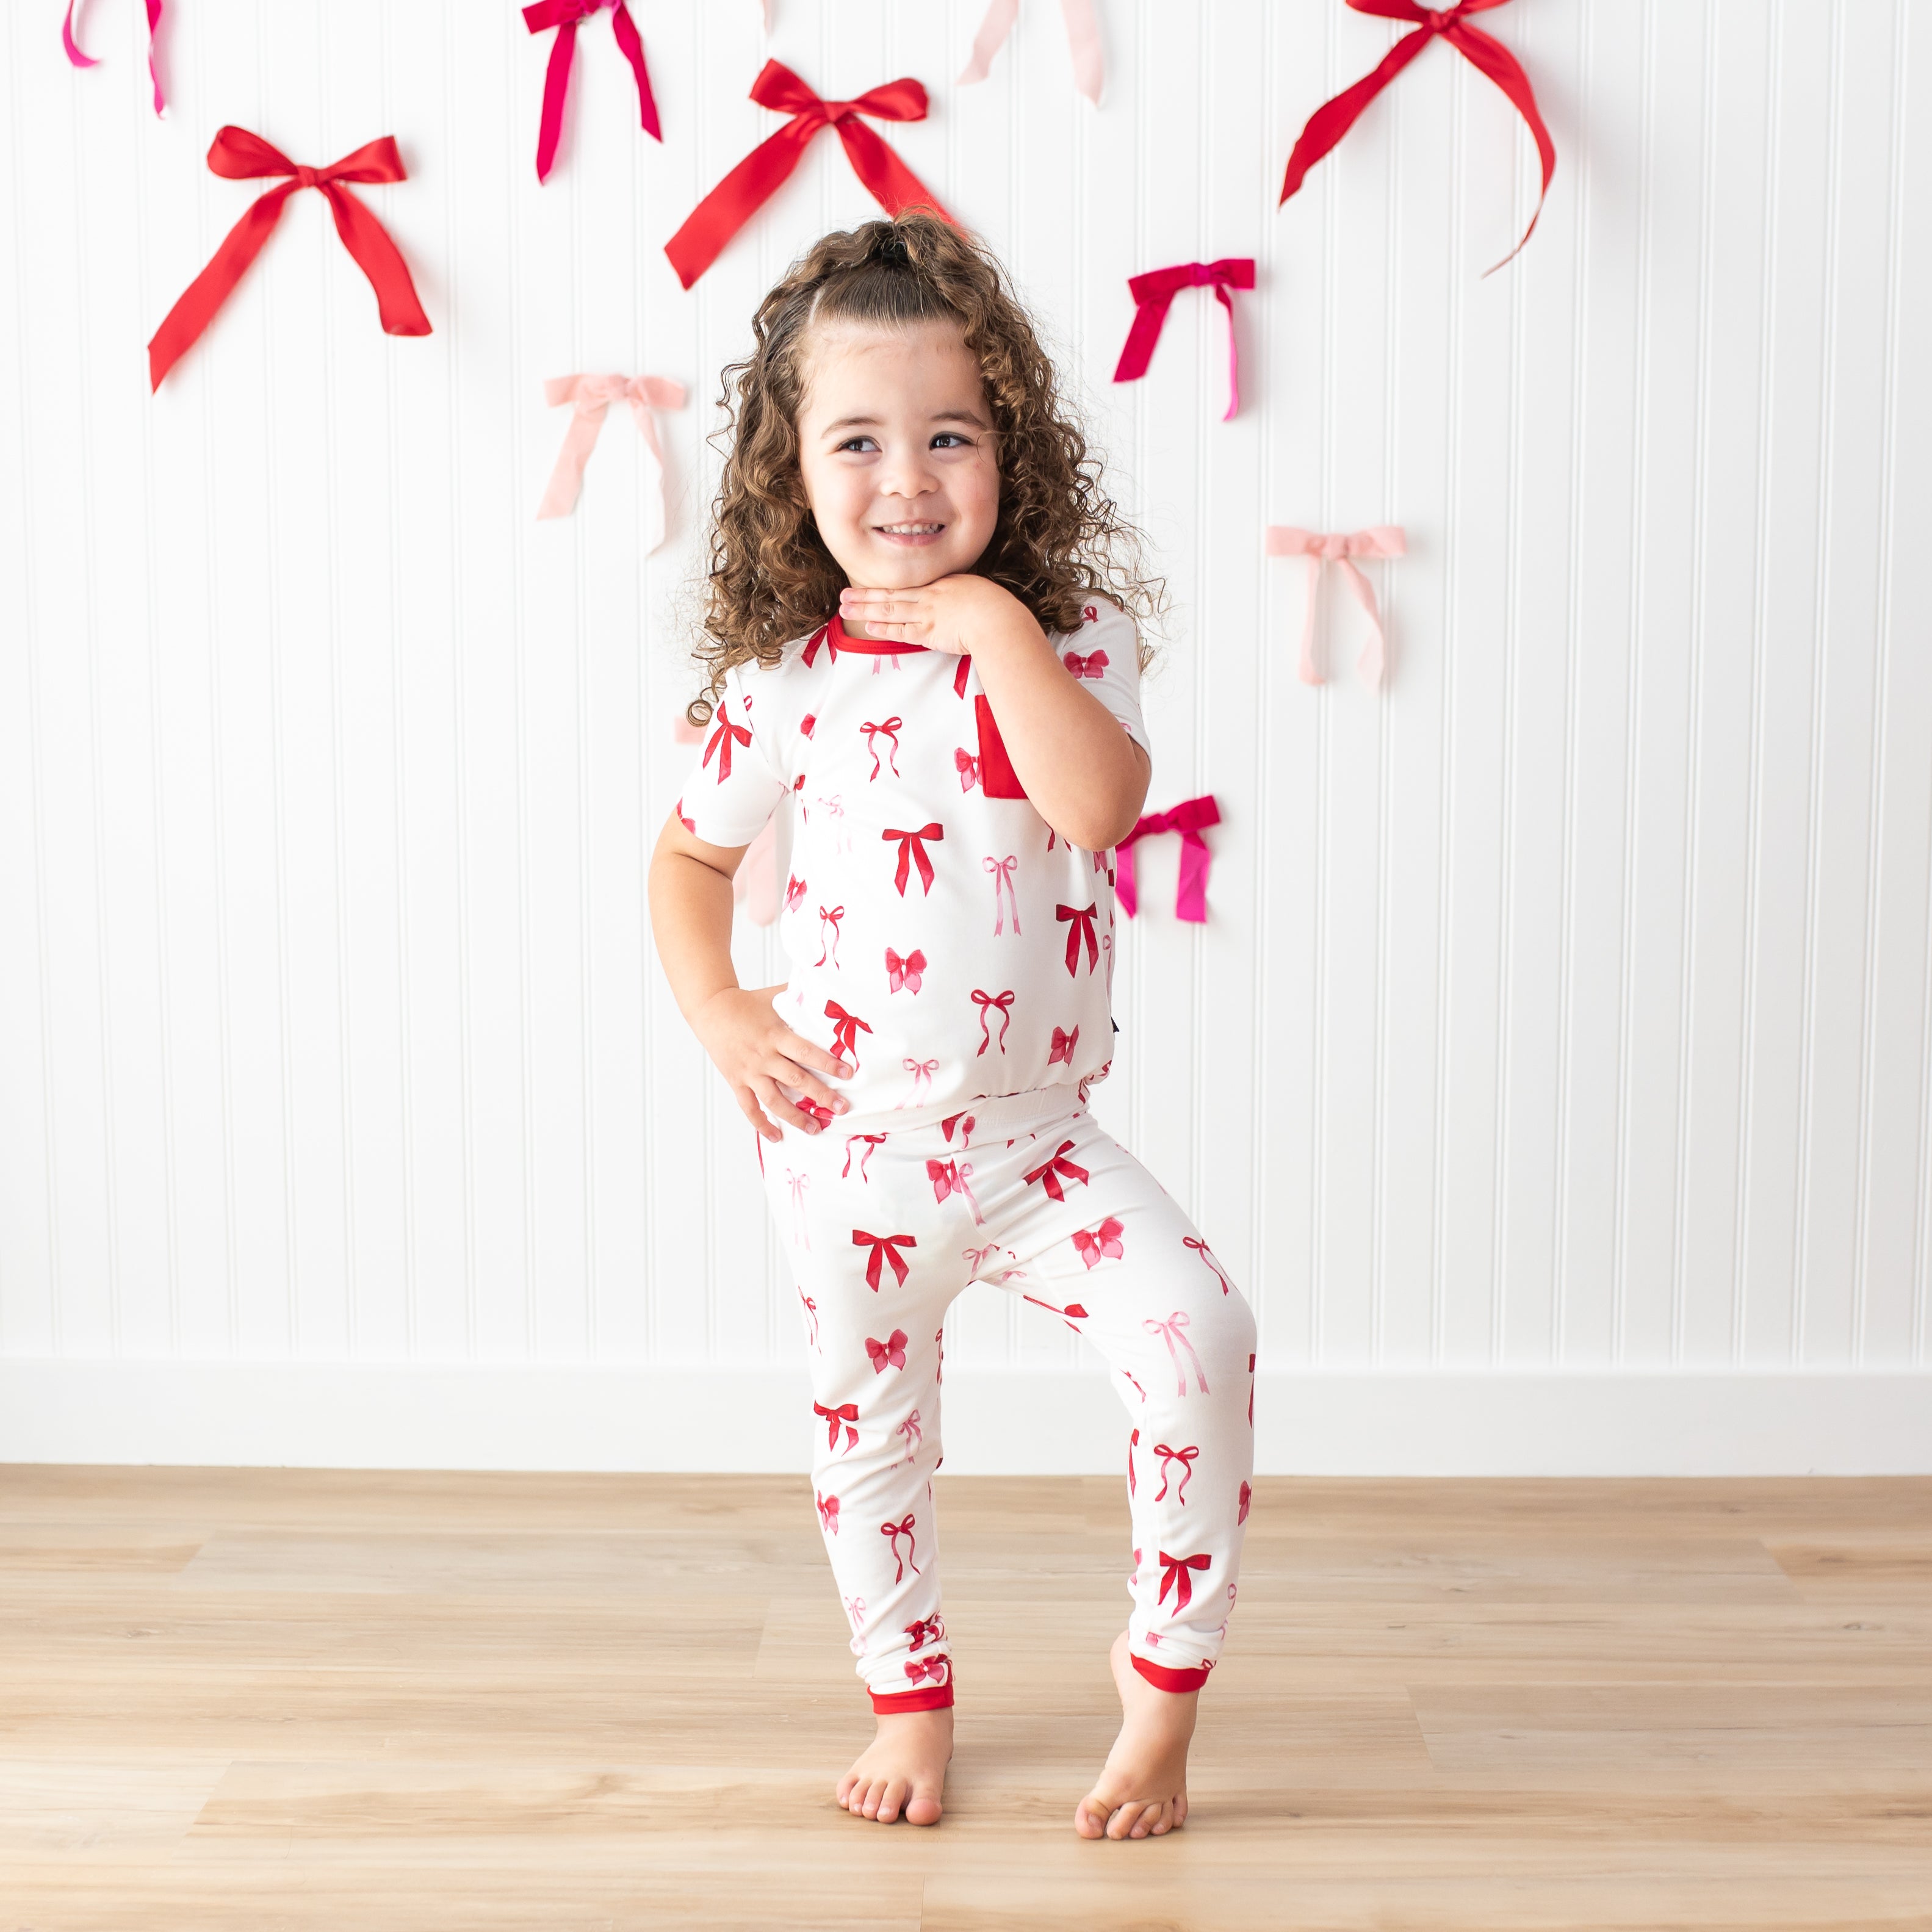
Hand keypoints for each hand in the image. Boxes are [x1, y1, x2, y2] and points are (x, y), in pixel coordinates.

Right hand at [692, 984, 851, 1141]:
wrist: (711, 1010)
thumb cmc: (747, 1002)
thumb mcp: (775, 996)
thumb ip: (799, 996)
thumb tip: (828, 989)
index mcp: (775, 1034)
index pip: (805, 1052)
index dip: (827, 1063)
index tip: (848, 1074)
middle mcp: (763, 1056)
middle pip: (795, 1080)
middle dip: (820, 1096)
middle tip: (841, 1108)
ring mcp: (749, 1072)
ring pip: (774, 1100)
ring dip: (795, 1117)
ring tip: (816, 1129)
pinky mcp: (737, 1082)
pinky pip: (749, 1108)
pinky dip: (762, 1124)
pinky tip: (776, 1137)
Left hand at [838, 573, 1038, 658]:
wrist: (998, 619)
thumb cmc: (996, 609)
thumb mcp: (978, 593)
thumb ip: (963, 596)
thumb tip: (959, 603)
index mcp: (942, 584)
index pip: (909, 586)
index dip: (886, 586)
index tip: (869, 586)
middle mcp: (930, 595)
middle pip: (891, 593)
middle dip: (865, 595)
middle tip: (843, 595)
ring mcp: (927, 613)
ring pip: (889, 609)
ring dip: (865, 610)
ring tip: (845, 610)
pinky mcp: (928, 632)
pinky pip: (901, 631)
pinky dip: (884, 629)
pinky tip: (868, 627)